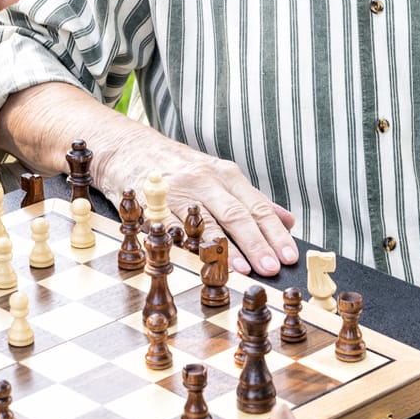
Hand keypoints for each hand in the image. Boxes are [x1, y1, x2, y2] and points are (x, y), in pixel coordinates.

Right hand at [113, 139, 296, 275]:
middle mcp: (204, 180)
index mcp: (225, 174)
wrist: (129, 148)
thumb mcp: (219, 174)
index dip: (275, 233)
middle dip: (256, 243)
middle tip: (272, 268)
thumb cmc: (179, 166)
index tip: (290, 255)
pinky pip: (171, 227)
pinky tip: (197, 261)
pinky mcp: (152, 204)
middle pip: (236, 215)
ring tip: (242, 270)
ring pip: (205, 223)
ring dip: (225, 249)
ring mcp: (177, 192)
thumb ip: (252, 199)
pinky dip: (185, 245)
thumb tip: (288, 220)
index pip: (257, 207)